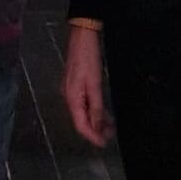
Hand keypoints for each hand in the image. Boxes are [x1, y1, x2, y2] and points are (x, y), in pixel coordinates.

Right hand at [62, 25, 112, 147]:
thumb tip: (97, 128)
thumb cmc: (88, 58)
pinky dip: (94, 110)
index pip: (80, 125)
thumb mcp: (95, 84)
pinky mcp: (76, 84)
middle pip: (81, 120)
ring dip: (96, 120)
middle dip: (95, 130)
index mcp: (71, 97)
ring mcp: (72, 90)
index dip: (92, 136)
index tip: (105, 144)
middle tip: (111, 135)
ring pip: (83, 112)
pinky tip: (103, 112)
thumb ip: (96, 106)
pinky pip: (84, 103)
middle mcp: (69, 96)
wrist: (82, 35)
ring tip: (110, 126)